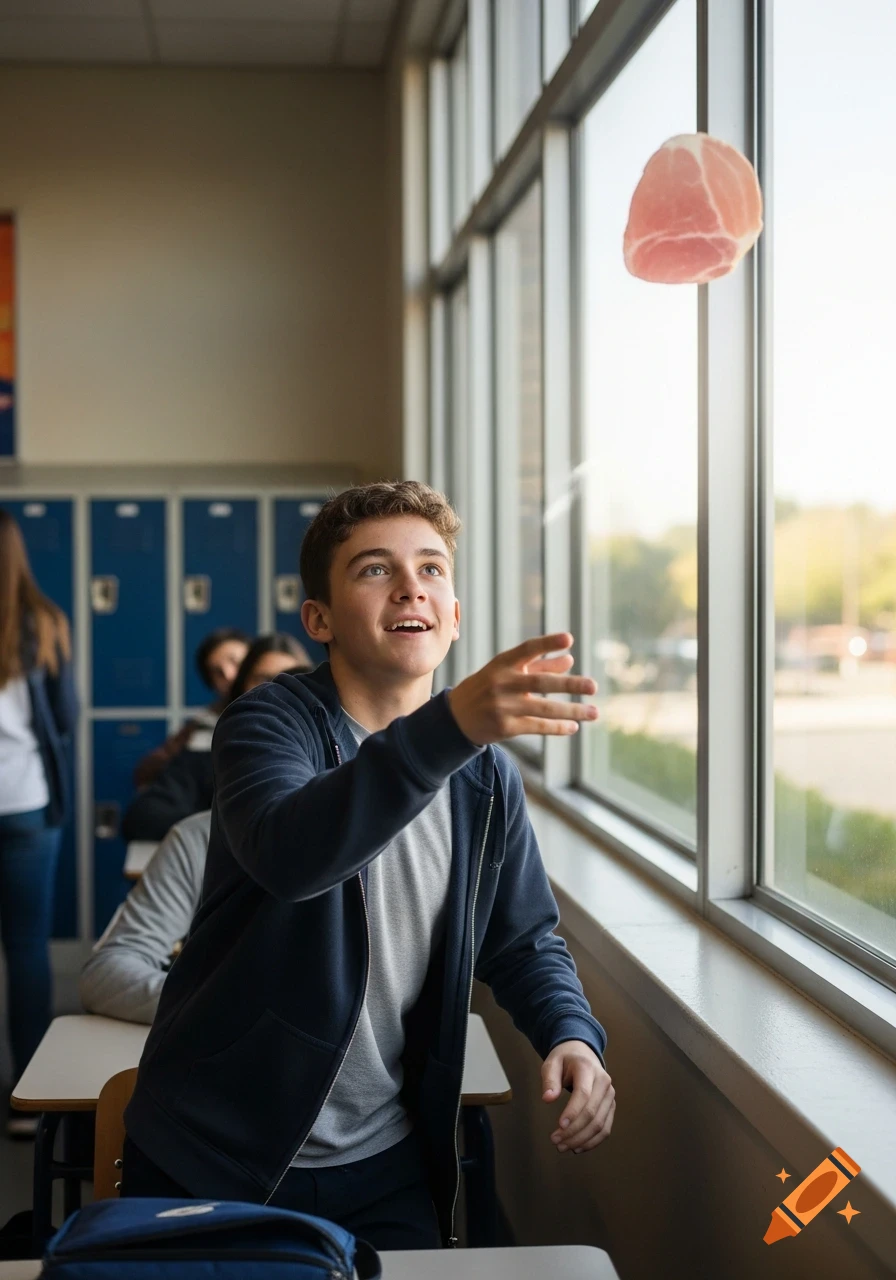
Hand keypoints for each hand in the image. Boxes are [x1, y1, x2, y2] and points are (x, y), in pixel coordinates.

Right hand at [447, 632, 597, 745]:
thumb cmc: (487, 688)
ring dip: (572, 711)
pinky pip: (537, 726)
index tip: (569, 639)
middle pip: (541, 682)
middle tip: (594, 686)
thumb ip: (539, 666)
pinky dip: (558, 727)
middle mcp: (502, 683)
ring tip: (594, 713)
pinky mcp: (505, 727)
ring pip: (544, 709)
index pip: (527, 649)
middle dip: (570, 685)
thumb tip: (570, 660)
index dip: (548, 643)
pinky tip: (574, 726)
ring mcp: (503, 706)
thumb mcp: (508, 672)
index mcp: (503, 663)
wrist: (456, 718)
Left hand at [542, 1040, 614, 1153]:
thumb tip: (547, 1099)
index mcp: (588, 1068)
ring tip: (563, 1147)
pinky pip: (605, 1128)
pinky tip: (577, 1148)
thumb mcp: (552, 1063)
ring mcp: (610, 1095)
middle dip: (574, 1131)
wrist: (583, 1054)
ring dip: (582, 1139)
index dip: (572, 1112)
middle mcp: (604, 1082)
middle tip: (555, 1141)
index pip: (583, 1094)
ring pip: (600, 1124)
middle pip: (592, 1113)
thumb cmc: (564, 1060)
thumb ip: (549, 1079)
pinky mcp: (611, 1106)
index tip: (559, 1126)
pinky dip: (593, 1141)